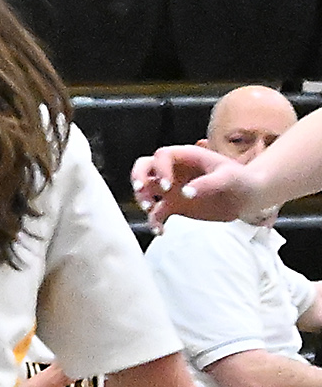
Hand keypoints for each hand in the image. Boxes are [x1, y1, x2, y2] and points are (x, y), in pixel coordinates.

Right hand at [133, 143, 255, 227]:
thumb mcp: (229, 178)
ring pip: (145, 189)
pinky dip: (154, 222)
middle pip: (145, 166)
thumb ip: (208, 183)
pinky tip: (161, 230)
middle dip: (139, 178)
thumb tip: (185, 193)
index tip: (167, 186)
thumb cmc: (241, 180)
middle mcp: (175, 171)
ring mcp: (172, 189)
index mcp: (187, 157)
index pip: (162, 156)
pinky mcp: (174, 206)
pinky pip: (156, 213)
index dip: (160, 169)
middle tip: (142, 190)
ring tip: (150, 210)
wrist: (248, 198)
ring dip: (142, 199)